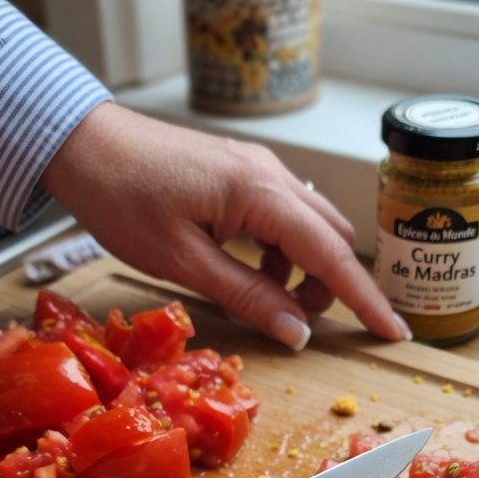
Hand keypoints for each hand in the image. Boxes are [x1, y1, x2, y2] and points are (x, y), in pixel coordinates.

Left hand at [40, 101, 409, 350]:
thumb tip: (299, 333)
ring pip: (312, 228)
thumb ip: (247, 297)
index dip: (366, 300)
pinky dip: (282, 252)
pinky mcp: (243, 172)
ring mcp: (259, 169)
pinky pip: (285, 217)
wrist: (83, 144)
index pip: (332, 256)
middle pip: (333, 238)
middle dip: (333, 288)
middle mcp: (272, 175)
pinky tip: (249, 271)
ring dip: (305, 271)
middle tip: (302, 325)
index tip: (395, 332)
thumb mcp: (183, 263)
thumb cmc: (122, 200)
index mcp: (260, 194)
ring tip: (268, 301)